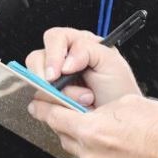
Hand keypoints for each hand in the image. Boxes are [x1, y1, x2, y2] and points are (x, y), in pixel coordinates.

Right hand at [25, 27, 140, 107]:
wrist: (121, 119)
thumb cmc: (120, 90)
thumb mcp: (111, 62)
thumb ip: (86, 50)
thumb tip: (64, 62)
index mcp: (80, 44)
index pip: (55, 38)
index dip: (53, 54)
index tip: (58, 72)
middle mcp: (64, 60)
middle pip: (37, 57)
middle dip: (48, 76)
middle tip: (58, 88)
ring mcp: (56, 81)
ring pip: (36, 81)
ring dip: (55, 94)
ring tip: (79, 101)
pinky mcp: (51, 100)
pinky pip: (39, 101)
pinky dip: (52, 106)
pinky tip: (70, 108)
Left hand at [29, 95, 157, 157]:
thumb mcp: (125, 102)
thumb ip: (99, 110)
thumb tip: (90, 113)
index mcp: (91, 129)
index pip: (54, 118)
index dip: (43, 109)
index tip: (37, 106)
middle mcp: (92, 154)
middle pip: (66, 138)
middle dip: (71, 127)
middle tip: (84, 119)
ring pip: (84, 156)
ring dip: (91, 147)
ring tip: (115, 139)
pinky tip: (123, 156)